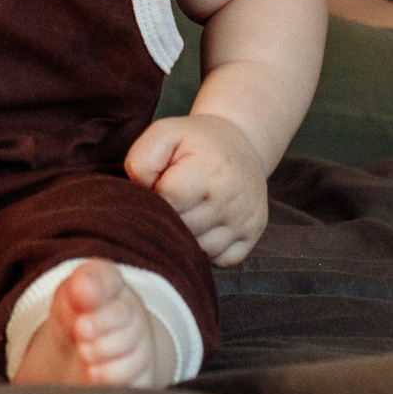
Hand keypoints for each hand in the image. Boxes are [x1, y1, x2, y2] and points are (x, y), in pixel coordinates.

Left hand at [124, 114, 269, 266]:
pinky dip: (206, 250)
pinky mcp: (252, 236)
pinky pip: (220, 260)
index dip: (155, 196)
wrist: (242, 143)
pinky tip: (202, 226)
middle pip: (183, 228)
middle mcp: (232, 199)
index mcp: (211, 170)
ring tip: (185, 212)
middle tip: (170, 201)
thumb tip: (140, 193)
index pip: (169, 201)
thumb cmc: (196, 141)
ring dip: (186, 237)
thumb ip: (142, 160)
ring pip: (200, 250)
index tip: (159, 185)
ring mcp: (245, 221)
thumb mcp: (164, 133)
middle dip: (168, 218)